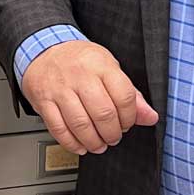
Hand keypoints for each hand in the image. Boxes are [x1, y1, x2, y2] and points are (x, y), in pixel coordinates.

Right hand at [21, 40, 157, 155]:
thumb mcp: (108, 67)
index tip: (127, 122)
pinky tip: (80, 144)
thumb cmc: (80, 60)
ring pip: (81, 125)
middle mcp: (79, 75)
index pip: (124, 96)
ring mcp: (59, 88)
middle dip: (113, 134)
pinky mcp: (43, 100)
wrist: (43, 49)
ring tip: (98, 143)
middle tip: (113, 136)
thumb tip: (150, 116)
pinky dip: (72, 143)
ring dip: (94, 142)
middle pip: (103, 114)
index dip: (130, 117)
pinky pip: (59, 129)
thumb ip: (130, 93)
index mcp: (99, 64)